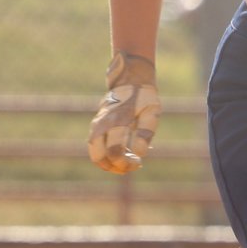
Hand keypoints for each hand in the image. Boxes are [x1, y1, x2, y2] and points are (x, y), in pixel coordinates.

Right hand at [87, 52, 160, 173]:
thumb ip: (146, 132)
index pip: (114, 151)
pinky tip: (122, 155)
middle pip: (99, 157)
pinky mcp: (95, 128)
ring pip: (94, 154)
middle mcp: (102, 125)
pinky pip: (95, 149)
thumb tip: (139, 153)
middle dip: (115, 167)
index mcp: (117, 121)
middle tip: (131, 165)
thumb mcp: (152, 111)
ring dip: (109, 164)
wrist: (129, 80)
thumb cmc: (144, 98)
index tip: (139, 161)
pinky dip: (106, 157)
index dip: (126, 162)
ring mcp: (96, 126)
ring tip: (126, 163)